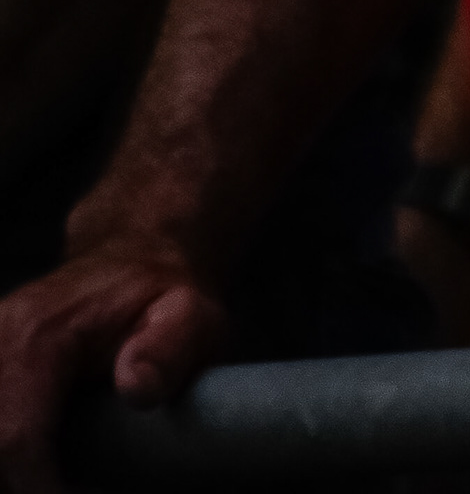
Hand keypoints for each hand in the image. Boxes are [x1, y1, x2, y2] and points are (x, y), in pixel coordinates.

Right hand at [0, 243, 231, 493]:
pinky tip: (44, 466)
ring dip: (18, 473)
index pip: (17, 439)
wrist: (132, 260)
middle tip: (85, 489)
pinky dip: (13, 461)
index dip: (43, 492)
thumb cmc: (162, 298)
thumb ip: (169, 350)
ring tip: (65, 477)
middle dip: (25, 487)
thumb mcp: (189, 316)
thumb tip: (136, 389)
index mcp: (40, 335)